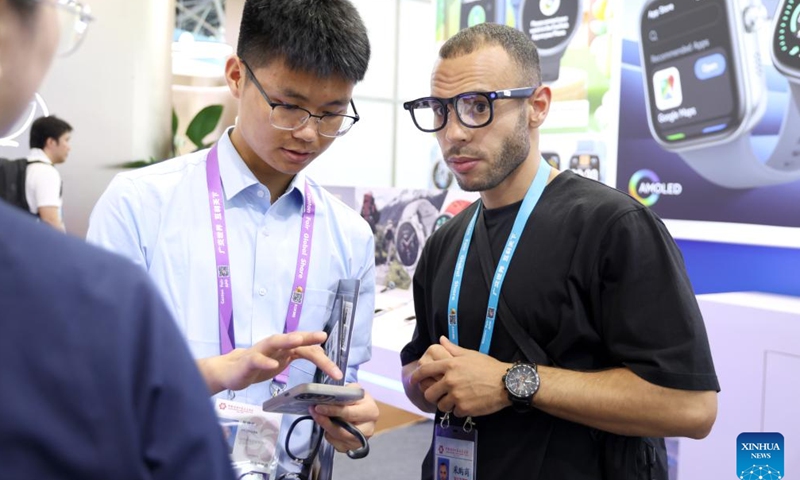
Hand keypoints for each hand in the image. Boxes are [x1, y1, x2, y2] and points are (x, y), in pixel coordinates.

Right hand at [199, 331, 341, 394]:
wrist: (231, 371)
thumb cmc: (259, 365)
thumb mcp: (283, 360)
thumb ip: (300, 354)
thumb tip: (323, 353)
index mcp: (286, 347)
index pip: (307, 349)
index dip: (323, 359)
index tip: (337, 371)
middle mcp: (275, 345)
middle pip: (294, 339)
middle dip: (309, 337)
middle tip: (322, 336)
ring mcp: (261, 352)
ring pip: (275, 342)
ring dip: (287, 339)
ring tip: (298, 340)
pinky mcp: (248, 362)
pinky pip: (257, 360)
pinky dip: (265, 361)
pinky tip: (273, 365)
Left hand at [309, 383, 378, 452]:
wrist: (363, 408)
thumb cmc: (357, 398)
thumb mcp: (353, 389)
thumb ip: (343, 392)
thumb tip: (328, 395)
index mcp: (371, 412)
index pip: (348, 413)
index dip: (332, 410)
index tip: (318, 407)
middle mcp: (369, 428)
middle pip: (343, 430)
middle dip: (326, 422)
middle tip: (314, 413)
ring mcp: (361, 440)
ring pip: (338, 438)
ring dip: (326, 428)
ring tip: (318, 417)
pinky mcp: (354, 447)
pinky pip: (337, 445)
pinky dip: (330, 436)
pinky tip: (327, 427)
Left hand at [410, 336, 511, 416]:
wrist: (506, 383)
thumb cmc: (489, 367)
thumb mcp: (470, 354)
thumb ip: (453, 349)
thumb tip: (441, 340)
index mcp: (450, 365)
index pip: (425, 371)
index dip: (416, 376)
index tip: (413, 380)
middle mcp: (450, 380)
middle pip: (429, 393)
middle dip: (433, 395)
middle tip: (440, 396)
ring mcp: (456, 395)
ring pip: (441, 405)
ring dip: (447, 404)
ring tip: (457, 400)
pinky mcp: (464, 408)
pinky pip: (455, 412)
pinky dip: (460, 410)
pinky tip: (468, 404)